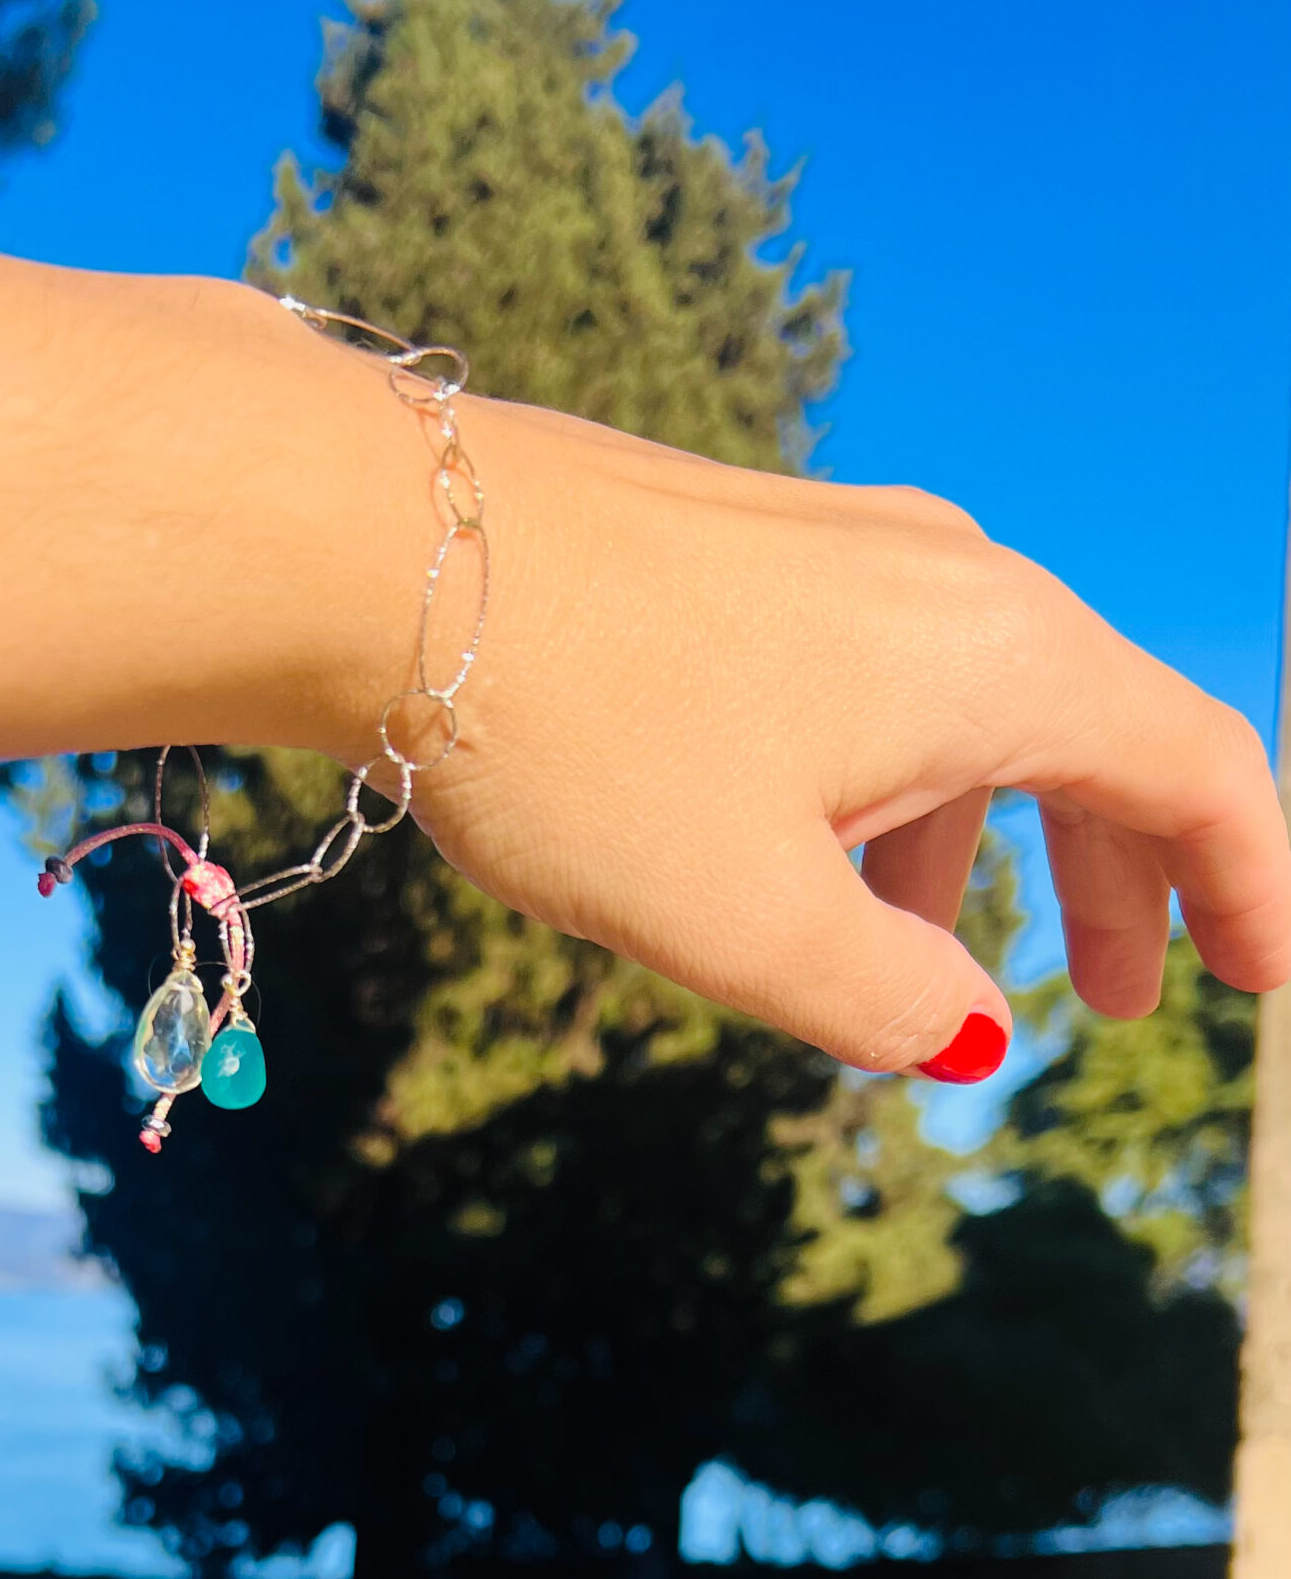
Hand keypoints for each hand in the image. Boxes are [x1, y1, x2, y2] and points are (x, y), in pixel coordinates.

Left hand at [404, 396, 1290, 1076]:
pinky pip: (866, 692)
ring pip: (964, 722)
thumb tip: (959, 1038)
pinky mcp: (742, 560)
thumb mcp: (748, 919)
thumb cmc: (573, 731)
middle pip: (1093, 741)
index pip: (1197, 770)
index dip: (1248, 889)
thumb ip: (884, 1000)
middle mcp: (946, 583)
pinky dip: (877, 799)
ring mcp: (840, 557)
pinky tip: (794, 871)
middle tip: (1101, 1004)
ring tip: (915, 973)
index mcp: (998, 660)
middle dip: (1111, 885)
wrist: (375, 541)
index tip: (1256, 984)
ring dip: (971, 856)